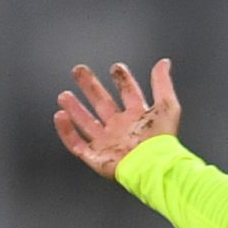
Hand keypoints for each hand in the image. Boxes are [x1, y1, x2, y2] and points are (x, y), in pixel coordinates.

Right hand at [54, 59, 179, 179]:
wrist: (152, 164)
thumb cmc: (162, 139)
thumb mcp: (167, 105)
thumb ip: (162, 83)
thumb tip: (164, 63)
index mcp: (138, 117)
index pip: (128, 93)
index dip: (122, 80)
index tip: (116, 67)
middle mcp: (121, 129)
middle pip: (102, 103)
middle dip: (91, 87)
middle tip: (78, 71)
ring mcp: (108, 143)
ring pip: (87, 123)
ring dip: (75, 108)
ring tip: (64, 95)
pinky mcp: (96, 157)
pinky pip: (76, 144)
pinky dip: (66, 131)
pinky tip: (60, 116)